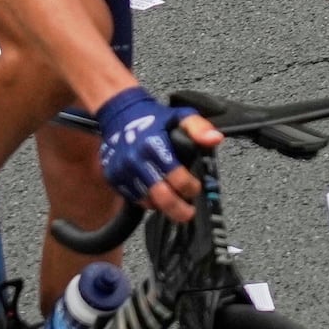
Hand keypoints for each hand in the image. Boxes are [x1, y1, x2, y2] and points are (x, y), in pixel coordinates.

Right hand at [92, 85, 210, 224]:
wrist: (120, 115)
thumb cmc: (153, 119)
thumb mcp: (181, 116)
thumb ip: (200, 128)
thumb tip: (215, 139)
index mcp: (154, 145)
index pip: (177, 177)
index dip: (190, 187)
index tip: (196, 189)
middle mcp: (136, 160)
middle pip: (161, 196)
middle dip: (178, 209)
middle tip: (188, 213)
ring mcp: (122, 171)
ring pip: (146, 200)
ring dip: (162, 206)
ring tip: (175, 205)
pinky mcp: (113, 177)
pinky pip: (133, 198)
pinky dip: (147, 201)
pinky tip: (157, 196)